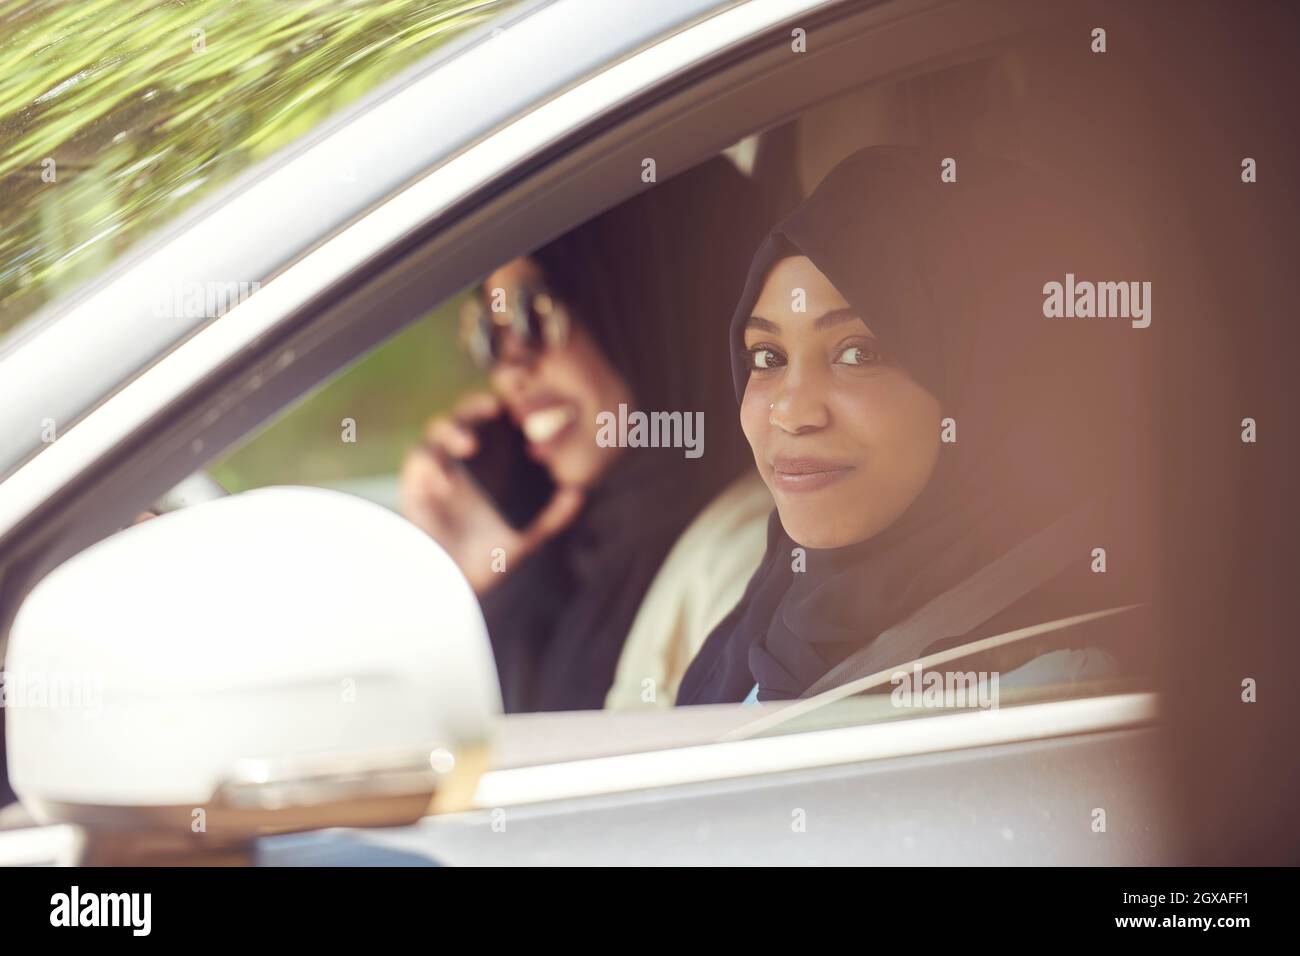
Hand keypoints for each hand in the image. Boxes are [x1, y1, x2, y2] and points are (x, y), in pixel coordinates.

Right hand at [398, 392, 582, 594]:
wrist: (453, 586)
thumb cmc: (486, 558)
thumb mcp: (525, 537)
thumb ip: (551, 515)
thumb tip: (579, 492)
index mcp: (487, 465)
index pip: (493, 424)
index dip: (503, 407)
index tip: (519, 405)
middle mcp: (460, 461)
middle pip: (464, 417)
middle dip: (475, 407)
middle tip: (494, 408)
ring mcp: (436, 470)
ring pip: (437, 431)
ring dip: (452, 431)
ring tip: (469, 446)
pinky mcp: (415, 485)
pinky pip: (417, 460)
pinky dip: (430, 463)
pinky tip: (446, 480)